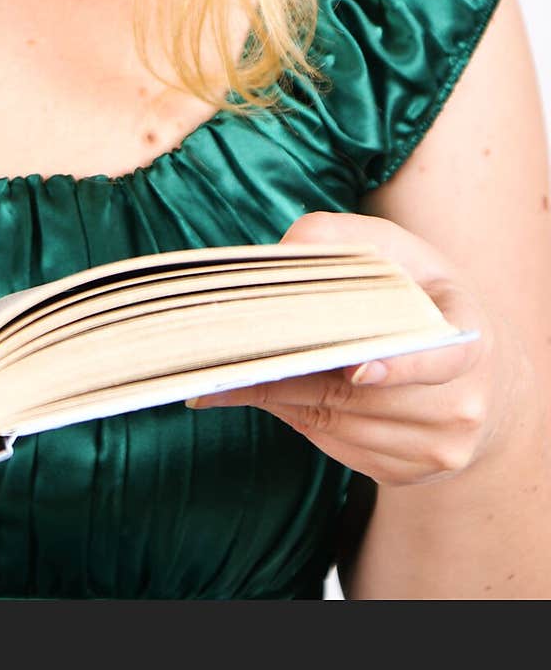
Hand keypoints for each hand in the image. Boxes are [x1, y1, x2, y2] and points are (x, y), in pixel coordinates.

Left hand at [187, 212, 527, 486]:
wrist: (478, 375)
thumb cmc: (422, 296)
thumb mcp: (397, 253)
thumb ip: (343, 238)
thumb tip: (286, 250)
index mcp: (469, 339)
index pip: (441, 360)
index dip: (399, 368)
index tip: (357, 370)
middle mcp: (462, 403)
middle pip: (363, 398)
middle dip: (296, 373)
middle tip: (235, 357)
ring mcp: (437, 448)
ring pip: (340, 426)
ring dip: (285, 398)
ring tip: (237, 370)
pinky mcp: (408, 474)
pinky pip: (337, 448)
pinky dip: (298, 418)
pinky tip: (273, 392)